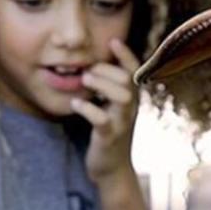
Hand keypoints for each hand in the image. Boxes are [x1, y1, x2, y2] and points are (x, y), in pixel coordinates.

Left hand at [71, 39, 139, 183]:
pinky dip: (87, 109)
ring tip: (84, 83)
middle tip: (87, 72)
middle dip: (105, 70)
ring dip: (100, 85)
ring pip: (121, 96)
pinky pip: (101, 119)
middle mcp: (130, 109)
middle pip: (127, 80)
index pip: (134, 71)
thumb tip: (95, 65)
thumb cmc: (108, 133)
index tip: (113, 40)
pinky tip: (75, 104)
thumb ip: (108, 89)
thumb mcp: (112, 109)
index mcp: (131, 99)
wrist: (112, 169)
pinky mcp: (109, 137)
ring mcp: (121, 123)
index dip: (126, 55)